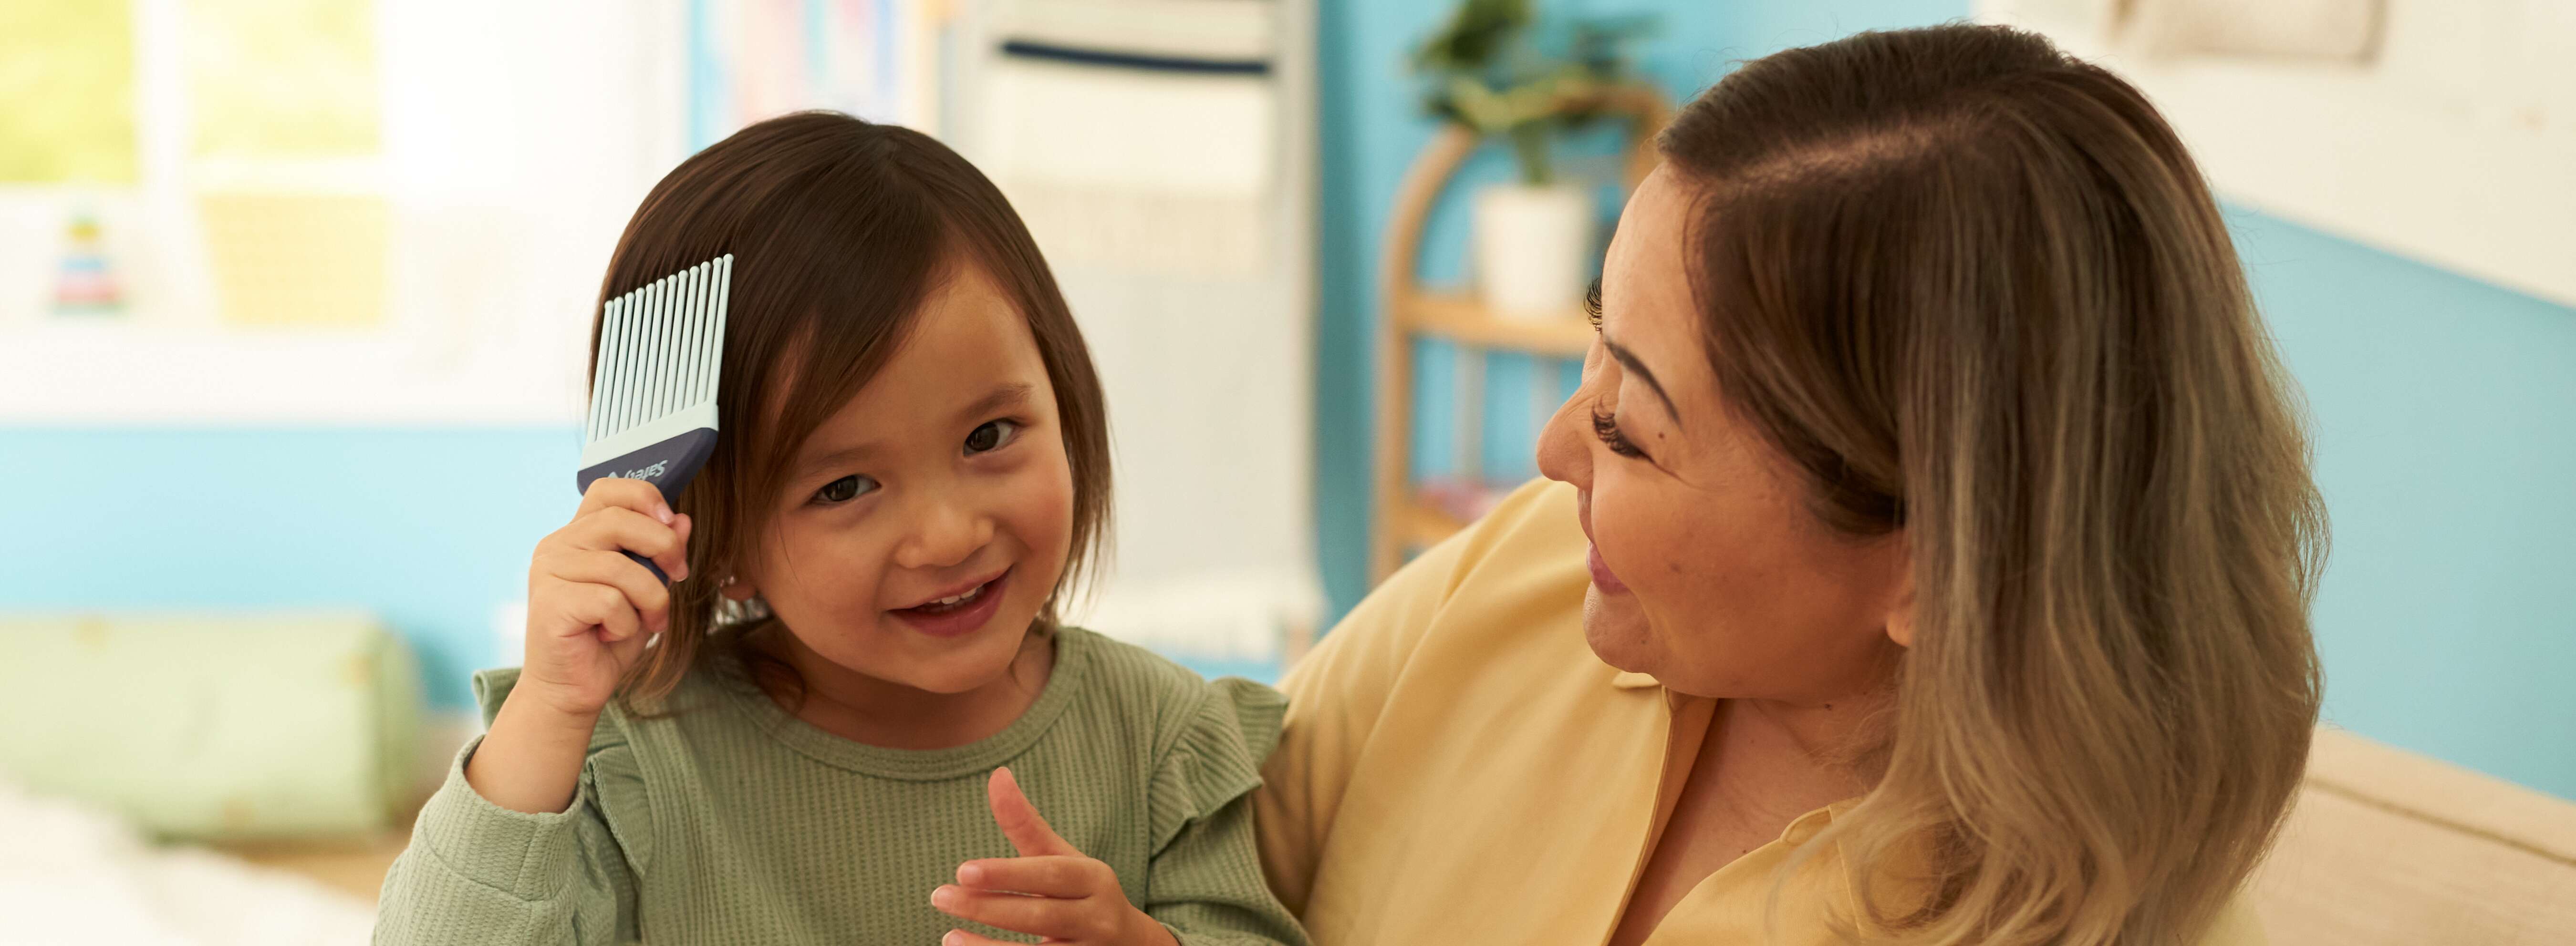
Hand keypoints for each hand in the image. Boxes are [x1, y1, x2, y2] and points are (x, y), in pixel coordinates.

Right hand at [519, 477, 691, 718]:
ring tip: (648, 620)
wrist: (573, 688)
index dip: (644, 497)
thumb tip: (683, 520)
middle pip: (619, 520)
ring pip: (621, 567)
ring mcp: (548, 571)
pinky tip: (611, 635)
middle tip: (679, 574)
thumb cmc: (609, 636)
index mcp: (577, 535)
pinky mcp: (550, 602)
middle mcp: (557, 545)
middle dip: (663, 547)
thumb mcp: (646, 589)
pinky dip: (626, 623)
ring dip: (651, 598)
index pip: (607, 489)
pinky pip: (610, 601)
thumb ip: (660, 554)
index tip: (671, 523)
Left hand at [932, 767, 1177, 945]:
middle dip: (988, 907)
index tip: (963, 870)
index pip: (1050, 875)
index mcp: (1095, 879)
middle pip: (1041, 916)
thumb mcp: (1061, 858)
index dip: (1008, 874)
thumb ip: (1026, 824)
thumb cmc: (1081, 892)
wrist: (1131, 944)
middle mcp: (1098, 918)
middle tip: (940, 895)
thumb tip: (997, 775)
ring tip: (949, 936)